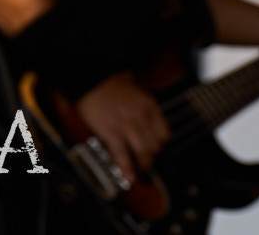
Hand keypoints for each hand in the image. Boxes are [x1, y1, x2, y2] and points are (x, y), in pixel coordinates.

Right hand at [74, 72, 168, 186]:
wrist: (94, 81)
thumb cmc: (114, 84)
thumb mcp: (138, 91)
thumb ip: (146, 108)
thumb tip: (149, 124)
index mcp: (150, 106)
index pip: (164, 133)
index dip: (160, 144)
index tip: (157, 148)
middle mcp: (142, 117)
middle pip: (154, 145)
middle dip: (152, 156)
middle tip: (148, 162)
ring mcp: (127, 126)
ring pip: (142, 152)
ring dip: (143, 164)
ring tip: (141, 171)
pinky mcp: (111, 133)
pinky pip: (122, 155)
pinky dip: (126, 168)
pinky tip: (129, 178)